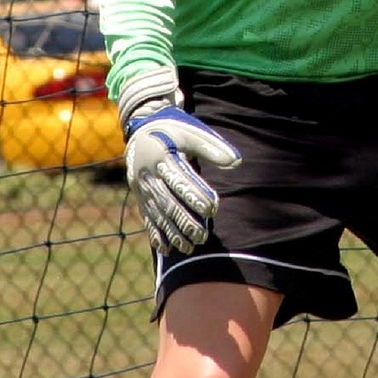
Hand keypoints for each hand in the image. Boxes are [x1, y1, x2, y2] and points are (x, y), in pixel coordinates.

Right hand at [118, 67, 240, 253]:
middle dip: (185, 221)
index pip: (179, 180)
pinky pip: (146, 217)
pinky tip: (166, 249)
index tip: (213, 209)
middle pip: (167, 202)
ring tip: (190, 247)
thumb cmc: (174, 129)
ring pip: (157, 214)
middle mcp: (147, 174)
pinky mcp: (140, 196)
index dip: (195, 195)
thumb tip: (237, 162)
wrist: (141, 129)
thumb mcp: (192, 132)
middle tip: (203, 236)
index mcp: (161, 156)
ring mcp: (142, 188)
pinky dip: (156, 234)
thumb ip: (213, 147)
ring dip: (172, 232)